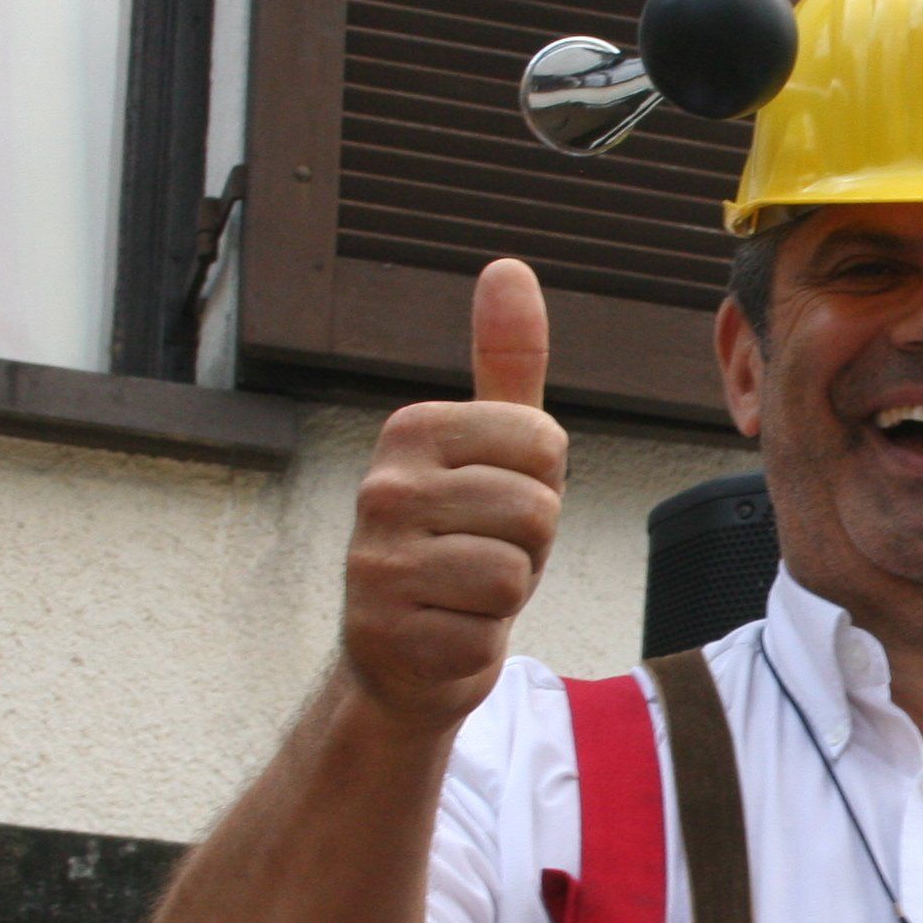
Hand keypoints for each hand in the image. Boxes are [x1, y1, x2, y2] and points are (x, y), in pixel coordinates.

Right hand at [340, 259, 567, 728]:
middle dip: (528, 545)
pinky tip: (445, 633)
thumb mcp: (489, 450)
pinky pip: (488, 633)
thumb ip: (506, 363)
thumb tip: (508, 266)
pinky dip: (481, 642)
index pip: (545, 444)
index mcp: (412, 430)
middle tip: (481, 554)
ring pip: (513, 571)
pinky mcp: (386, 633)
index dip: (541, 485)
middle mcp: (382, 488)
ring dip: (506, 594)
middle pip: (535, 509)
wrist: (401, 656)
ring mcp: (376, 563)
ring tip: (463, 593)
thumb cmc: (459, 542)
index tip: (496, 504)